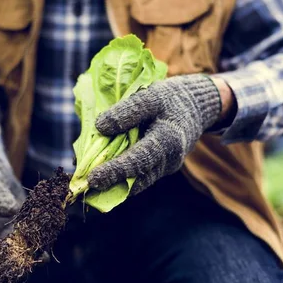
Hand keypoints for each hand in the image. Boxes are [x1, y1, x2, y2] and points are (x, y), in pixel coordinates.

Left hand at [88, 74, 221, 195]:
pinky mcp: (162, 169)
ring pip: (138, 182)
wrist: (196, 107)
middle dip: (110, 184)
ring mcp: (166, 167)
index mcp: (168, 140)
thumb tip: (100, 128)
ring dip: (115, 185)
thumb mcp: (150, 96)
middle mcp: (169, 160)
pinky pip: (141, 177)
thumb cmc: (171, 98)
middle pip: (137, 178)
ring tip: (90, 184)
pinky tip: (104, 176)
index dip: (115, 171)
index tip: (93, 178)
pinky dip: (123, 179)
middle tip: (85, 186)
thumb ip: (127, 111)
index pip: (138, 160)